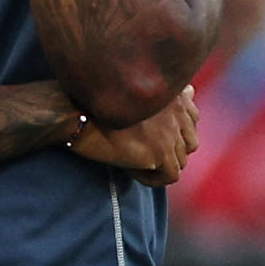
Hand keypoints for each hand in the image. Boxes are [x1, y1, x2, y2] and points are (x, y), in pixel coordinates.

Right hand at [68, 86, 198, 186]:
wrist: (72, 112)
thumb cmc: (92, 98)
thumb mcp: (132, 87)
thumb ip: (165, 93)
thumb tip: (192, 91)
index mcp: (170, 89)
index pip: (192, 116)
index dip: (175, 130)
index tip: (154, 136)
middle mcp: (176, 108)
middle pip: (190, 142)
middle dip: (170, 149)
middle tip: (144, 152)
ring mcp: (170, 131)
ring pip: (179, 160)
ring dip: (159, 164)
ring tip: (134, 161)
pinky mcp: (159, 152)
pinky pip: (169, 176)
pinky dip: (152, 178)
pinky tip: (131, 169)